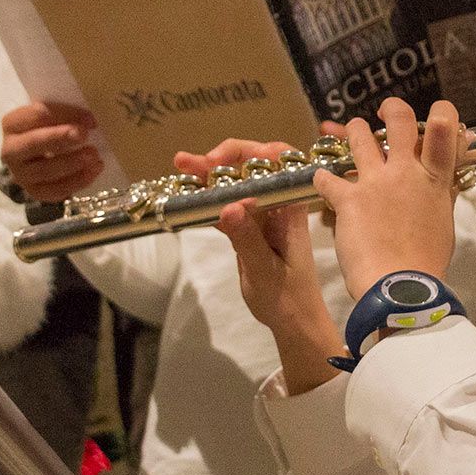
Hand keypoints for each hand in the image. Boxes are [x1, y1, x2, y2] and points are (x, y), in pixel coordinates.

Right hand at [0, 102, 101, 202]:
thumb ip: (68, 115)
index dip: (63, 114)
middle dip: (59, 138)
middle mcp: (11, 150)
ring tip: (94, 155)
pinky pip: (54, 191)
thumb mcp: (56, 117)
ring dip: (71, 163)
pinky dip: (77, 181)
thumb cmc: (51, 129)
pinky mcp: (34, 192)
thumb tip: (90, 120)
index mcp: (12, 124)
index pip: (35, 115)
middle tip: (83, 134)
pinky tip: (94, 170)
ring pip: (44, 171)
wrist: (43, 155)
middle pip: (33, 143)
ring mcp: (20, 174)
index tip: (89, 118)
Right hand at [185, 138, 343, 394]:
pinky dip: (208, 202)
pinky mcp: (248, 230)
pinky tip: (186, 197)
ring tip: (181, 167)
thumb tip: (228, 207)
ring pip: (235, 186)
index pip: (278, 161)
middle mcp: (278, 205)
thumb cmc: (288, 298)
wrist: (294, 323)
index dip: (250, 152)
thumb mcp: (264, 270)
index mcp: (291, 207)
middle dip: (221, 160)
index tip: (218, 160)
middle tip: (187, 163)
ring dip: (209, 177)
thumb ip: (247, 239)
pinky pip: (227, 207)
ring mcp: (262, 217)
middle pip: (252, 168)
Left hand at [314, 98, 460, 299]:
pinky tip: (323, 182)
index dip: (442, 113)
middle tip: (386, 112)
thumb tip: (449, 175)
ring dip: (354, 132)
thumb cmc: (426, 262)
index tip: (436, 116)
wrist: (400, 288)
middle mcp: (405, 172)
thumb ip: (442, 193)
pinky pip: (327, 178)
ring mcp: (375, 183)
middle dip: (392, 109)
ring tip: (352, 136)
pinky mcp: (347, 199)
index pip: (444, 129)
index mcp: (434, 180)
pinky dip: (324, 179)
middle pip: (398, 120)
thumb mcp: (443, 222)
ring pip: (359, 136)